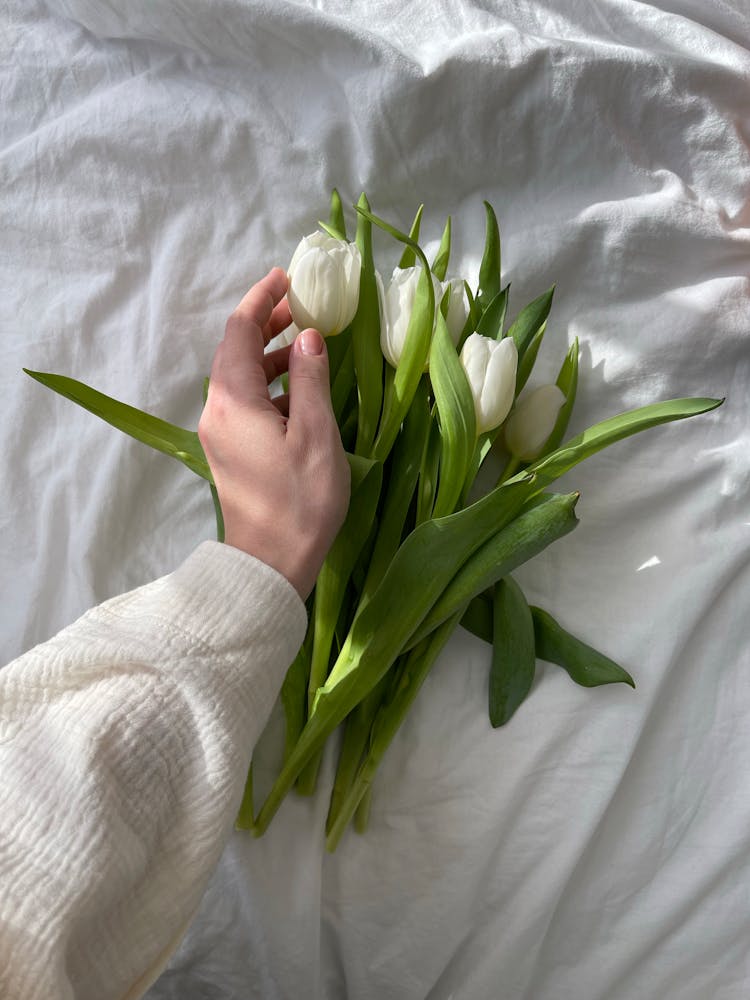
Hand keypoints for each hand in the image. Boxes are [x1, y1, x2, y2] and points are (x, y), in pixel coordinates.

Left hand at [198, 268, 350, 599]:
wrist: (272, 563)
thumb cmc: (300, 499)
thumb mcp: (315, 432)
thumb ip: (311, 378)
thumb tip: (308, 337)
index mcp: (233, 399)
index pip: (239, 331)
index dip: (261, 300)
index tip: (287, 278)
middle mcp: (217, 410)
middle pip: (237, 351)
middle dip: (268, 324)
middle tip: (303, 306)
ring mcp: (221, 433)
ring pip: (242, 378)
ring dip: (272, 355)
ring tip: (309, 344)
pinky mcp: (231, 452)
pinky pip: (246, 403)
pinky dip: (272, 386)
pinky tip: (302, 391)